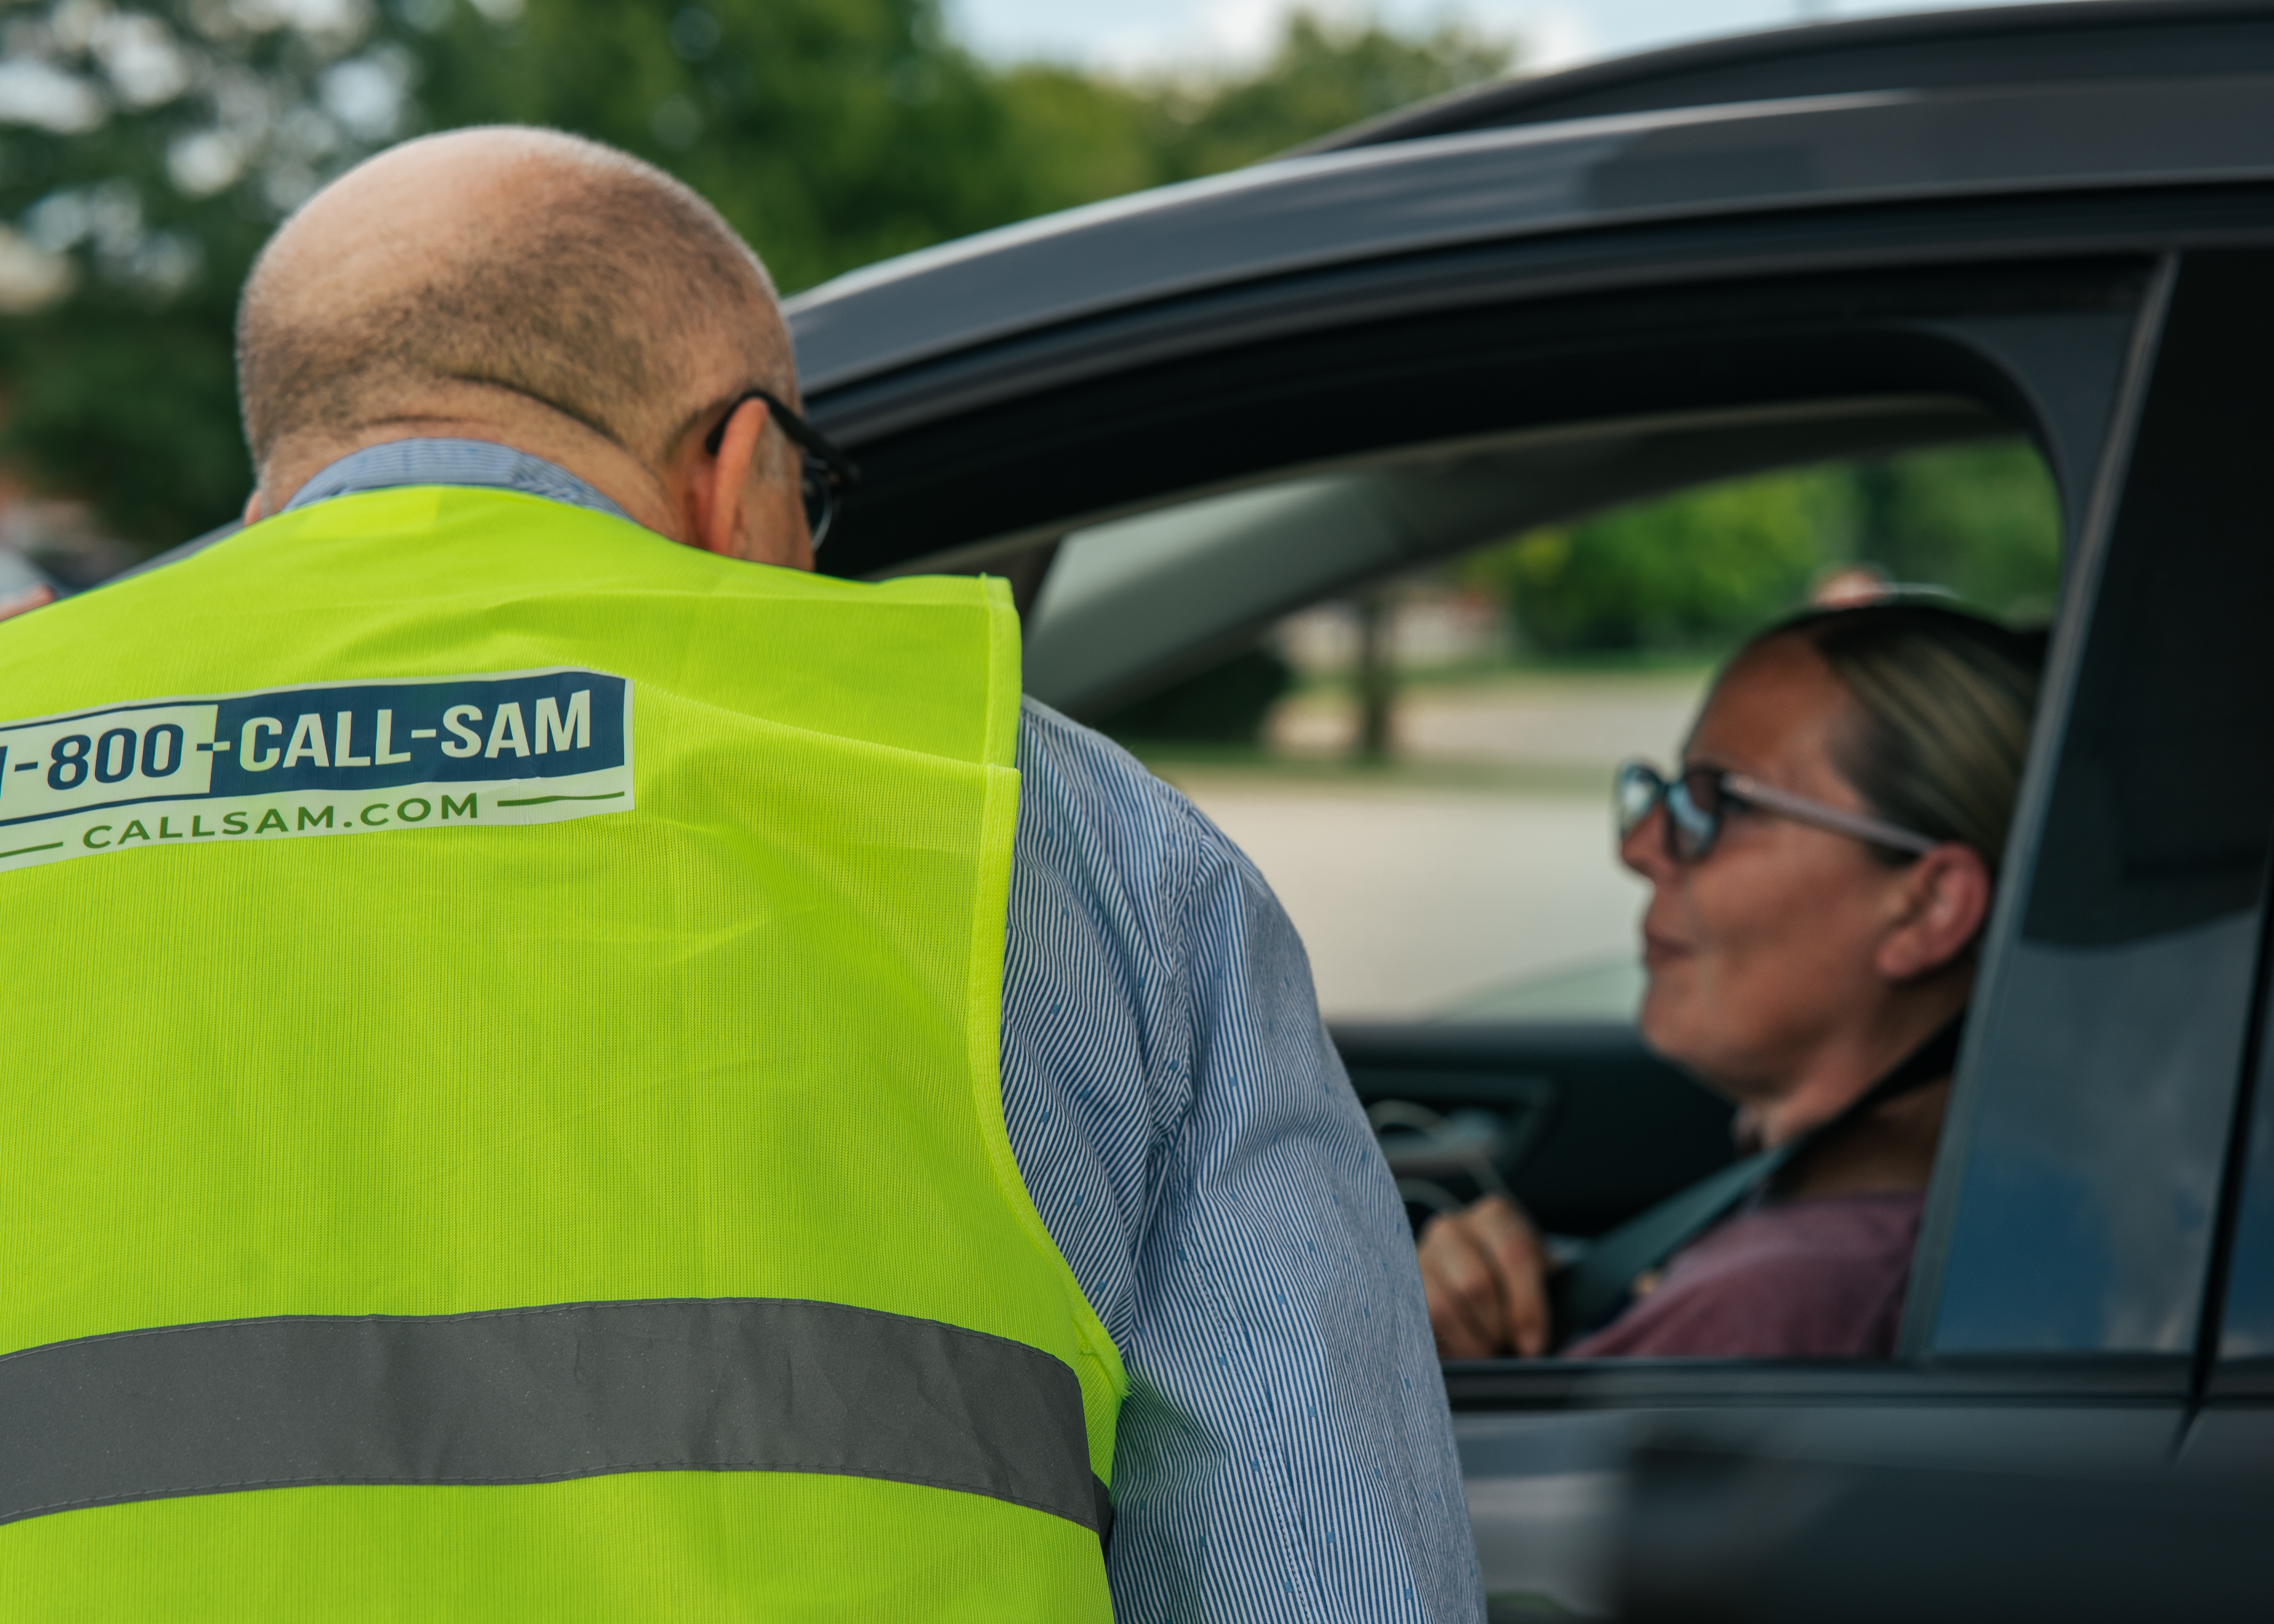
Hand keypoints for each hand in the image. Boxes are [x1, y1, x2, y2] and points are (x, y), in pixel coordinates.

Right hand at [1418, 1195, 1550, 1357]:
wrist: (1476, 1281)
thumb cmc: (1512, 1285)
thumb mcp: (1536, 1280)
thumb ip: (1538, 1300)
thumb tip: (1532, 1346)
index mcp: (1496, 1216)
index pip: (1514, 1254)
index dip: (1527, 1306)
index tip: (1532, 1345)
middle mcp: (1452, 1227)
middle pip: (1477, 1284)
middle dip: (1496, 1327)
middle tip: (1507, 1345)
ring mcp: (1421, 1254)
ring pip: (1444, 1305)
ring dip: (1470, 1340)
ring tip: (1486, 1348)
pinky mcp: (1401, 1285)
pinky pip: (1421, 1320)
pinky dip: (1447, 1343)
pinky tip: (1463, 1348)